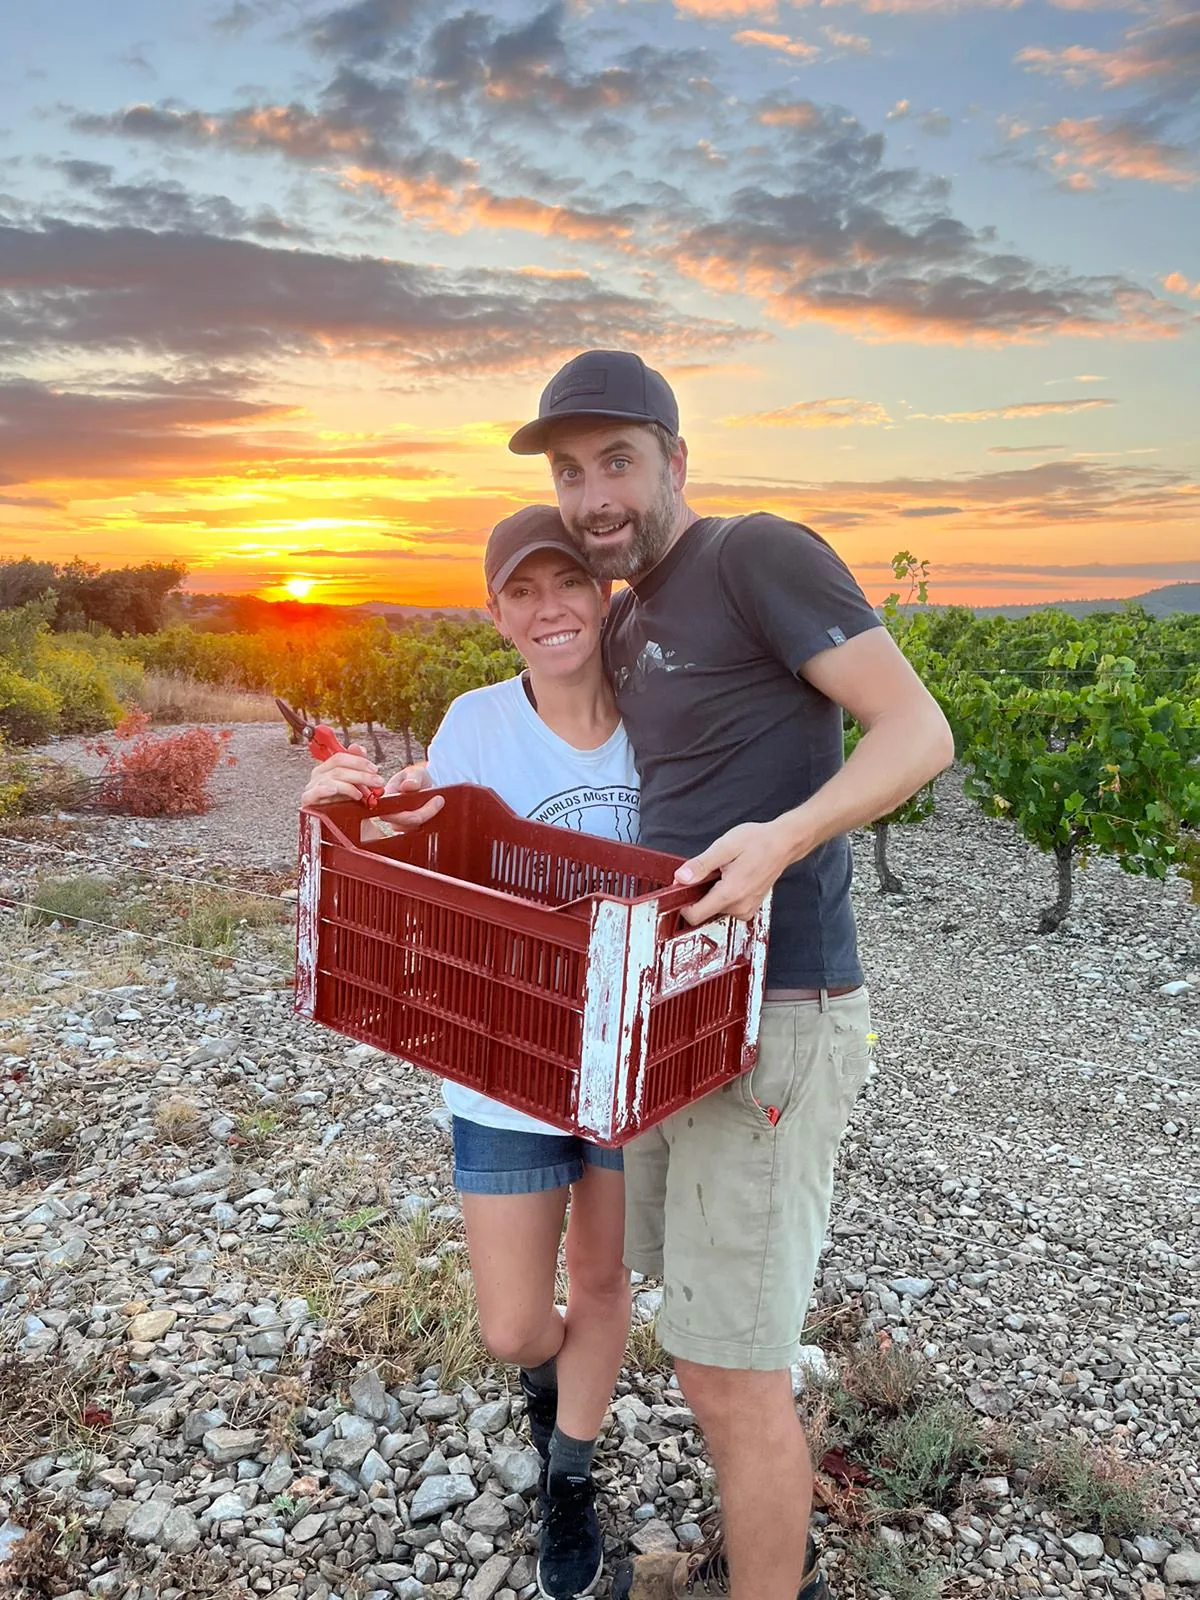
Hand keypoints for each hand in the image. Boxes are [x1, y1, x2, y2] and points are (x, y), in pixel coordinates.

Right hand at [300, 744, 383, 806]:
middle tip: (377, 782)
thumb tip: (357, 748)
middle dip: (360, 774)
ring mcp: (312, 787)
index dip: (358, 761)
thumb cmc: (351, 807)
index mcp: (329, 769)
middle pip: (338, 767)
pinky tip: (335, 790)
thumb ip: (358, 767)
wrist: (349, 830)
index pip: (340, 757)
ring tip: (362, 795)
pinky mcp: (308, 801)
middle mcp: (319, 776)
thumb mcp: (359, 786)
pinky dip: (324, 790)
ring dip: (350, 785)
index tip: (375, 769)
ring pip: (330, 779)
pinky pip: (314, 792)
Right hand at [380, 764, 444, 826]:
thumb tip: (408, 785)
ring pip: (411, 828)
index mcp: (386, 798)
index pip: (386, 812)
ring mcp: (399, 823)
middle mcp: (389, 813)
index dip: (400, 814)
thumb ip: (413, 776)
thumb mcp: (416, 772)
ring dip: (428, 817)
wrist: (426, 788)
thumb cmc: (417, 779)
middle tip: (438, 800)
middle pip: (400, 823)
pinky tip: (437, 811)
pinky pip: (419, 832)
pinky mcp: (410, 829)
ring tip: (439, 801)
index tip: (418, 801)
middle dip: (422, 813)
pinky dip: (429, 822)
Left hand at [673, 820, 792, 923]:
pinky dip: (725, 896)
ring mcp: (747, 909)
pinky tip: (733, 879)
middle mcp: (739, 907)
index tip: (684, 886)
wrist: (783, 843)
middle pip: (704, 912)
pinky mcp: (750, 908)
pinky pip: (728, 908)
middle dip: (700, 893)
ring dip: (713, 893)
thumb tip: (681, 878)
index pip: (694, 915)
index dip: (683, 902)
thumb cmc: (757, 842)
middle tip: (711, 872)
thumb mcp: (724, 847)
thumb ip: (700, 865)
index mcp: (730, 894)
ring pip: (715, 910)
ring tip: (725, 873)